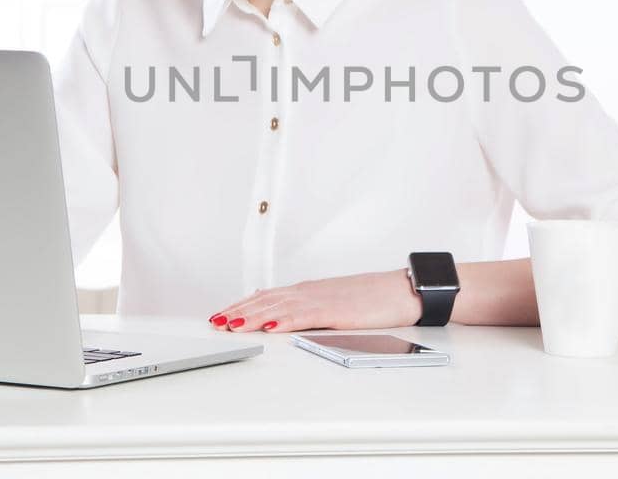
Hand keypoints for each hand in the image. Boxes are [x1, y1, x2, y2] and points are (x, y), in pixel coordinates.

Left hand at [208, 269, 421, 332]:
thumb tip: (282, 316)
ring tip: (231, 324)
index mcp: (308, 291)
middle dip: (238, 311)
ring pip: (279, 306)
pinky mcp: (335, 310)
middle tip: (215, 321)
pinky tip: (269, 325)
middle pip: (265, 300)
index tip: (221, 314)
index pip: (266, 297)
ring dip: (252, 315)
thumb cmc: (373, 299)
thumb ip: (308, 309)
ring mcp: (321, 299)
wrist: (402, 290)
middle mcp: (309, 291)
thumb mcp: (334, 303)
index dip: (241, 305)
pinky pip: (304, 315)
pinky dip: (284, 320)